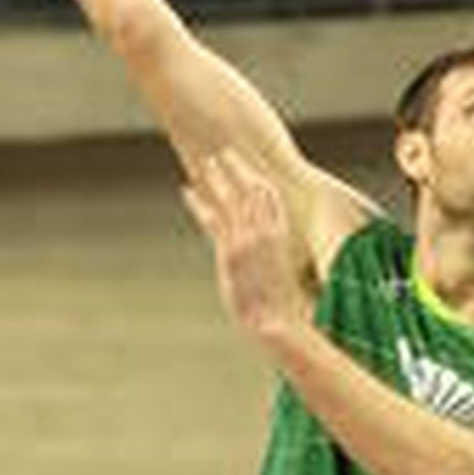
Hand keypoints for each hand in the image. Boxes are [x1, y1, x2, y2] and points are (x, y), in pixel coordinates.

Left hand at [182, 149, 309, 340]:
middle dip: (237, 169)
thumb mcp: (286, 275)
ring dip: (218, 179)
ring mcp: (247, 240)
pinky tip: (187, 192)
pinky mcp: (229, 251)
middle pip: (251, 189)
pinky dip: (198, 204)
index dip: (257, 177)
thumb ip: (275, 258)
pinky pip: (211, 219)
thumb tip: (269, 258)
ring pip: (231, 198)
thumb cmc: (285, 306)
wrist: (278, 320)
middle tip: (224, 154)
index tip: (247, 168)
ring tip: (207, 163)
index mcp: (282, 234)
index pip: (270, 196)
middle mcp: (265, 232)